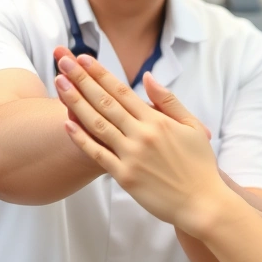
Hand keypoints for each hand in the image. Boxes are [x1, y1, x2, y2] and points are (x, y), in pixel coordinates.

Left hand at [53, 50, 228, 235]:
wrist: (202, 202)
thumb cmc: (199, 164)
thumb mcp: (192, 126)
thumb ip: (168, 101)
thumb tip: (148, 77)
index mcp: (157, 121)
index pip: (122, 91)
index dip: (101, 74)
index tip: (84, 58)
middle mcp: (141, 135)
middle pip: (105, 102)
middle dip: (82, 80)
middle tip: (63, 63)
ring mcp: (131, 156)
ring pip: (97, 124)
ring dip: (76, 103)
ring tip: (59, 85)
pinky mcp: (125, 177)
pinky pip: (98, 154)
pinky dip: (81, 139)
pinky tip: (68, 124)